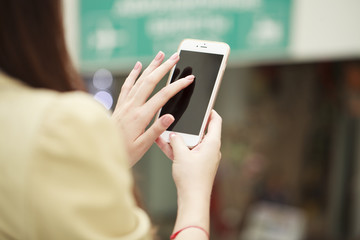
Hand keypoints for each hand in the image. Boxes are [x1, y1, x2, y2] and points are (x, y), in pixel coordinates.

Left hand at [111, 51, 194, 165]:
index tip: (189, 79)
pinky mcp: (120, 105)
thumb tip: (170, 116)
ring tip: (160, 55)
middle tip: (175, 57)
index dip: (177, 85)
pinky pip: (127, 85)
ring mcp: (125, 104)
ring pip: (139, 79)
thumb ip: (156, 130)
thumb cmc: (124, 151)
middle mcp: (132, 106)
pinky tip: (138, 65)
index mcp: (140, 117)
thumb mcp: (143, 146)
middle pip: (151, 81)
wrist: (101, 150)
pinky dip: (134, 74)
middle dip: (164, 67)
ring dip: (151, 66)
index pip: (163, 96)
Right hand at [161, 110, 221, 236]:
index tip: (203, 105)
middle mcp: (211, 149)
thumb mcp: (181, 154)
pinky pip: (188, 152)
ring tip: (166, 133)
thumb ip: (176, 140)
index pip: (215, 121)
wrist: (192, 200)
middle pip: (200, 131)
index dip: (210, 111)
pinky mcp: (197, 165)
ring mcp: (204, 157)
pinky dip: (178, 149)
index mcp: (212, 143)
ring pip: (191, 142)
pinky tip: (164, 144)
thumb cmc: (192, 179)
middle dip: (187, 127)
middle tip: (178, 119)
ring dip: (179, 139)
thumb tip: (173, 133)